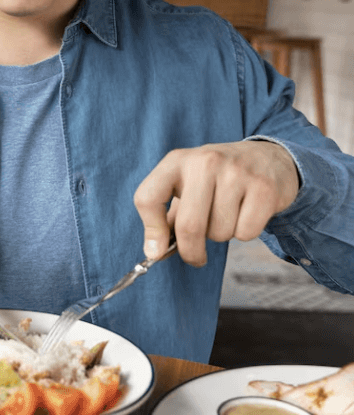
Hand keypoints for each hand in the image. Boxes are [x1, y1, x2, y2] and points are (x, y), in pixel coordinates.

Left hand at [133, 141, 299, 266]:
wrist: (267, 157)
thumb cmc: (217, 179)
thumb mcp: (186, 186)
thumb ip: (167, 218)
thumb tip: (155, 252)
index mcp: (177, 161)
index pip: (148, 198)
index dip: (151, 231)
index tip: (156, 251)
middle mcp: (205, 162)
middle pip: (188, 226)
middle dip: (190, 251)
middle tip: (195, 257)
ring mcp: (236, 173)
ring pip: (219, 232)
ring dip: (221, 235)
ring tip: (227, 214)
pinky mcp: (264, 187)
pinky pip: (246, 233)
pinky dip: (245, 233)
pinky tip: (246, 213)